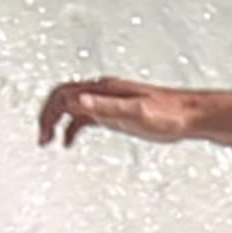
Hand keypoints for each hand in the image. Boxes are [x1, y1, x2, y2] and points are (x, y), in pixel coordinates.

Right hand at [37, 78, 191, 148]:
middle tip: (40, 138)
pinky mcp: (116, 113)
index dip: (49, 111)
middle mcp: (103, 92)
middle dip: (47, 116)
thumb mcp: (136, 112)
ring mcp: (108, 103)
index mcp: (104, 89)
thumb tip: (78, 100)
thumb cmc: (168, 115)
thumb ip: (106, 107)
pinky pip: (86, 117)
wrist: (191, 116)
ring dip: (56, 122)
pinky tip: (68, 143)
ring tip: (47, 142)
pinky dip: (72, 128)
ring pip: (71, 107)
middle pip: (63, 98)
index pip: (64, 94)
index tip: (43, 133)